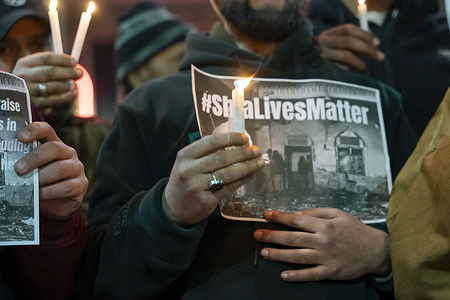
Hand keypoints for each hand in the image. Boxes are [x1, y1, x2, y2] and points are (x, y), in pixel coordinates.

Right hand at [12, 52, 82, 119]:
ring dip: (66, 85)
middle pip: (49, 72)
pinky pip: (53, 101)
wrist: (24, 97)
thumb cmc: (37, 79)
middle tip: (79, 73)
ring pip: (51, 87)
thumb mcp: (39, 68)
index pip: (46, 58)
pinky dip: (65, 97)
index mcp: (25, 63)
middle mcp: (24, 76)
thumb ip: (54, 64)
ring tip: (74, 85)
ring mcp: (27, 91)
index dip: (62, 60)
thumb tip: (74, 65)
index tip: (75, 62)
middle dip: (67, 72)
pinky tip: (72, 93)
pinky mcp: (34, 105)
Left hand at [14, 122, 87, 217]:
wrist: (57, 205)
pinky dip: (50, 192)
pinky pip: (66, 187)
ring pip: (60, 169)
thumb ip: (25, 165)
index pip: (46, 130)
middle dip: (34, 158)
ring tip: (29, 186)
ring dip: (41, 177)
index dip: (34, 130)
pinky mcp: (81, 185)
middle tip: (18, 169)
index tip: (21, 138)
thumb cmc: (42, 183)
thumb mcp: (33, 170)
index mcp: (54, 145)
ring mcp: (77, 168)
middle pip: (55, 148)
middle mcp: (68, 153)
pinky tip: (39, 195)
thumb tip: (6, 164)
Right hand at [164, 132, 264, 225]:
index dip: (230, 138)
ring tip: (259, 162)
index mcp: (185, 156)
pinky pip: (229, 187)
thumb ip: (207, 153)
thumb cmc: (185, 180)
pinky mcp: (206, 201)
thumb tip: (236, 144)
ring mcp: (197, 187)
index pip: (211, 142)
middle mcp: (189, 170)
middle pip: (222, 158)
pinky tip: (251, 174)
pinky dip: (243, 179)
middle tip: (256, 150)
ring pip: (228, 173)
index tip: (245, 138)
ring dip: (247, 166)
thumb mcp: (188, 162)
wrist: (173, 207)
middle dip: (243, 153)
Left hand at [253, 208, 390, 281]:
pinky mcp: (330, 271)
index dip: (280, 217)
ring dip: (278, 255)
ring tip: (264, 252)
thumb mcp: (339, 214)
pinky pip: (310, 274)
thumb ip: (317, 212)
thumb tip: (297, 213)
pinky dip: (296, 275)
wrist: (376, 250)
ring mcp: (326, 257)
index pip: (297, 220)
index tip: (266, 215)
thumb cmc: (356, 230)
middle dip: (273, 236)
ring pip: (297, 256)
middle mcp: (323, 240)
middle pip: (292, 238)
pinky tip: (284, 275)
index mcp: (324, 225)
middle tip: (257, 235)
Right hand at [317, 24, 384, 73]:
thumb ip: (347, 44)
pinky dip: (350, 73)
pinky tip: (355, 77)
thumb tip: (372, 44)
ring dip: (360, 64)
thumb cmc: (321, 62)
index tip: (378, 43)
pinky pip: (340, 70)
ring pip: (346, 56)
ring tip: (367, 72)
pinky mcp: (319, 69)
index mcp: (326, 35)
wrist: (299, 76)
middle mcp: (322, 43)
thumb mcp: (331, 49)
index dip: (365, 35)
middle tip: (381, 57)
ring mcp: (320, 56)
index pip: (348, 30)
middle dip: (367, 49)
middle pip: (349, 42)